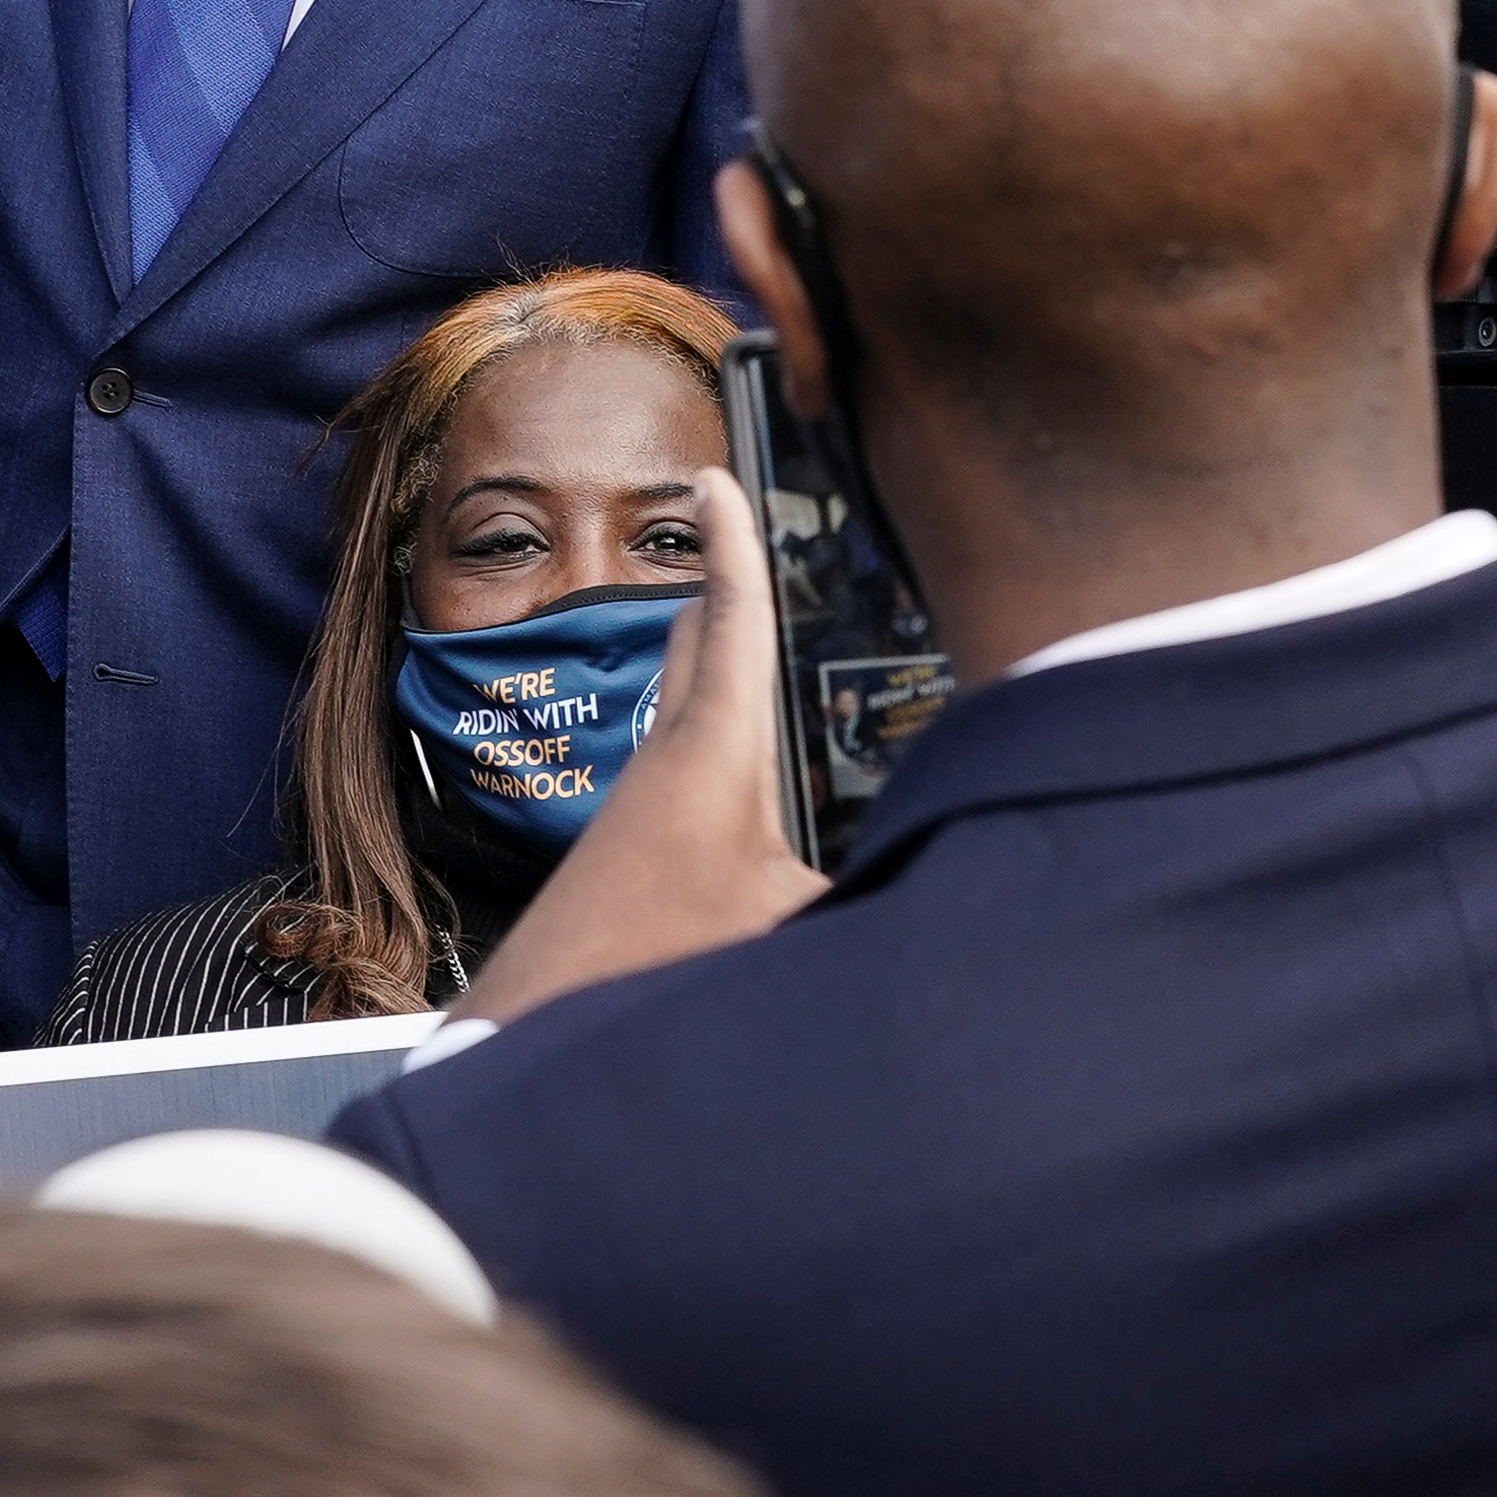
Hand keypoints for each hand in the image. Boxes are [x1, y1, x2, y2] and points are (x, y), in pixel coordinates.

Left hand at [468, 465, 824, 1024]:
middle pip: (698, 642)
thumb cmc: (654, 964)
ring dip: (713, 652)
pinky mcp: (632, 845)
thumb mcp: (788, 927)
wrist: (538, 1022)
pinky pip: (678, 753)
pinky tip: (732, 758)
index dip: (731, 543)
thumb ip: (872, 896)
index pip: (733, 618)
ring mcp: (643, 798)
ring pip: (684, 699)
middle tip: (732, 522)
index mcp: (711, 747)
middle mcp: (668, 756)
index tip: (711, 475)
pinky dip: (709, 721)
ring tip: (744, 617)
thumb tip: (958, 892)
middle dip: (722, 580)